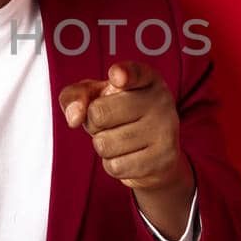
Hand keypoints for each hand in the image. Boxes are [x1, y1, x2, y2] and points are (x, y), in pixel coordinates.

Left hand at [58, 60, 194, 238]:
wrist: (152, 153)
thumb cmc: (117, 116)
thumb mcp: (94, 97)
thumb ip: (75, 95)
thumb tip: (74, 117)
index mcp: (146, 78)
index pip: (134, 73)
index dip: (123, 74)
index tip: (116, 77)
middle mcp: (161, 100)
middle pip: (99, 114)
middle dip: (94, 123)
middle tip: (111, 123)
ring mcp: (166, 130)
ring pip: (104, 144)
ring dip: (104, 146)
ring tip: (121, 139)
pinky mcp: (165, 159)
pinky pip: (116, 167)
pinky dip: (113, 164)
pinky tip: (129, 156)